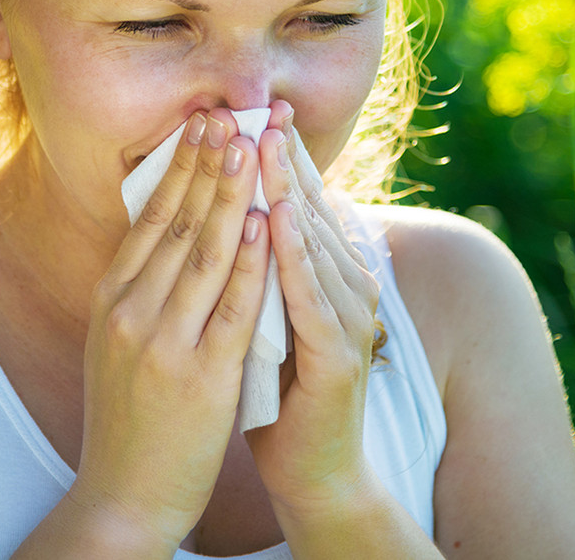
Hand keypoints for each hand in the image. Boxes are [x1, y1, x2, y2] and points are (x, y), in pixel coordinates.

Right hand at [66, 109, 271, 553]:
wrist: (123, 493)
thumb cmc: (128, 411)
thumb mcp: (115, 338)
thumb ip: (138, 284)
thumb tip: (162, 224)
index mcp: (111, 297)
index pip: (150, 217)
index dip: (178, 167)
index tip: (199, 125)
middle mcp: (130, 311)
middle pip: (175, 222)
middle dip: (204, 165)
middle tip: (225, 116)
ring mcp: (162, 342)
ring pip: (202, 253)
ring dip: (227, 195)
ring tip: (245, 147)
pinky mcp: (199, 376)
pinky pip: (230, 307)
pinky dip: (246, 261)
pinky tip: (260, 222)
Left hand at [247, 102, 380, 525]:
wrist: (310, 465)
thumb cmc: (278, 382)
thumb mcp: (262, 309)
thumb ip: (255, 260)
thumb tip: (226, 207)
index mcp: (323, 271)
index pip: (299, 201)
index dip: (276, 156)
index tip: (252, 109)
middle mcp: (344, 285)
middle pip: (309, 209)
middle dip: (281, 158)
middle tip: (261, 109)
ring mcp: (347, 319)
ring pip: (313, 242)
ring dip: (289, 191)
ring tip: (264, 145)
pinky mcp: (340, 357)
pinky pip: (312, 299)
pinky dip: (295, 257)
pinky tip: (279, 221)